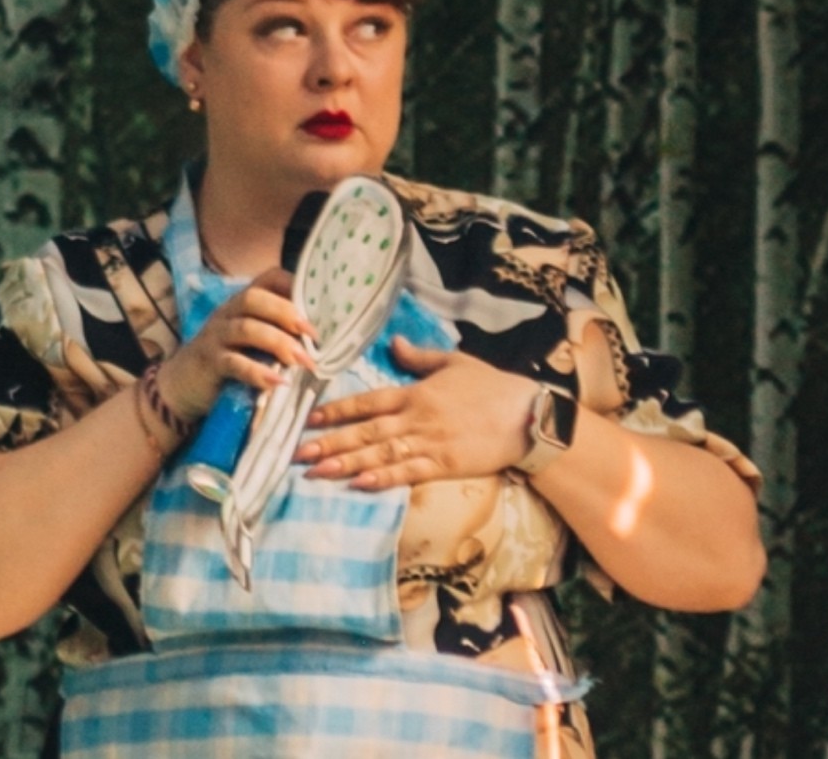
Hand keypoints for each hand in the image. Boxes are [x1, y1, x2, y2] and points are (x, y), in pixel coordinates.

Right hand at [158, 267, 317, 423]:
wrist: (182, 386)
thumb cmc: (229, 360)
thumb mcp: (253, 342)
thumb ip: (279, 334)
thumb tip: (321, 340)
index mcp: (244, 303)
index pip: (268, 279)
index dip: (293, 284)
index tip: (318, 303)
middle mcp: (228, 313)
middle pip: (255, 299)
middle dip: (287, 313)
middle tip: (313, 334)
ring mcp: (216, 337)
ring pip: (246, 329)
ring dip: (278, 343)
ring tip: (302, 360)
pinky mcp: (209, 363)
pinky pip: (233, 363)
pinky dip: (257, 372)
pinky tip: (277, 382)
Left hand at [292, 336, 536, 488]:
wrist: (529, 416)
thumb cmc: (493, 386)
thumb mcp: (454, 362)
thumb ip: (420, 357)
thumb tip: (394, 343)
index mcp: (416, 393)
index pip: (368, 401)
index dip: (336, 410)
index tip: (309, 419)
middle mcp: (417, 418)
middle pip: (366, 431)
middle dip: (330, 442)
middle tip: (298, 452)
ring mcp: (431, 444)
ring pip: (380, 454)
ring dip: (347, 464)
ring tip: (317, 472)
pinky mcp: (446, 466)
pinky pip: (408, 474)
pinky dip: (383, 479)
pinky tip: (359, 485)